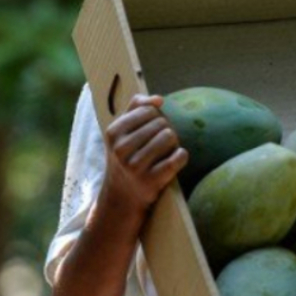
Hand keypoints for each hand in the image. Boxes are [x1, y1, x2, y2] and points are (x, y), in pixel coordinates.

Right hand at [102, 94, 186, 215]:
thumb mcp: (122, 131)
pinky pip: (179, 157)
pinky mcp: (152, 180)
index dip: (157, 117)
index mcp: (113, 132)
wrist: (122, 195)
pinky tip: (174, 160)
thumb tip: (158, 99)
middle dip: (166, 131)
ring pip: (171, 137)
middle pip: (162, 123)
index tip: (151, 130)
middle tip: (159, 145)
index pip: (149, 110)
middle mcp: (121, 149)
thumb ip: (136, 107)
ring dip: (174, 143)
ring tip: (165, 152)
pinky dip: (182, 156)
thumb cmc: (126, 157)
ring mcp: (135, 166)